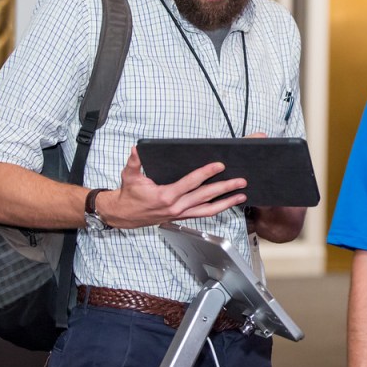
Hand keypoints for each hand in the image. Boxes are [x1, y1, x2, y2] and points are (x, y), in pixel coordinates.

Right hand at [96, 145, 247, 228]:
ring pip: (208, 209)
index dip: (205, 173)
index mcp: (166, 196)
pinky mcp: (183, 217)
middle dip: (225, 188)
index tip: (219, 166)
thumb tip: (137, 149)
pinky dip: (217, 208)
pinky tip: (228, 203)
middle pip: (205, 196)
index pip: (190, 183)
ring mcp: (181, 214)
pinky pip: (203, 213)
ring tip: (242, 195)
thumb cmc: (130, 196)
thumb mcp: (129, 176)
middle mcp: (176, 207)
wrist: (125, 215)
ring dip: (226, 202)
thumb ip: (134, 162)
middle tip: (240, 181)